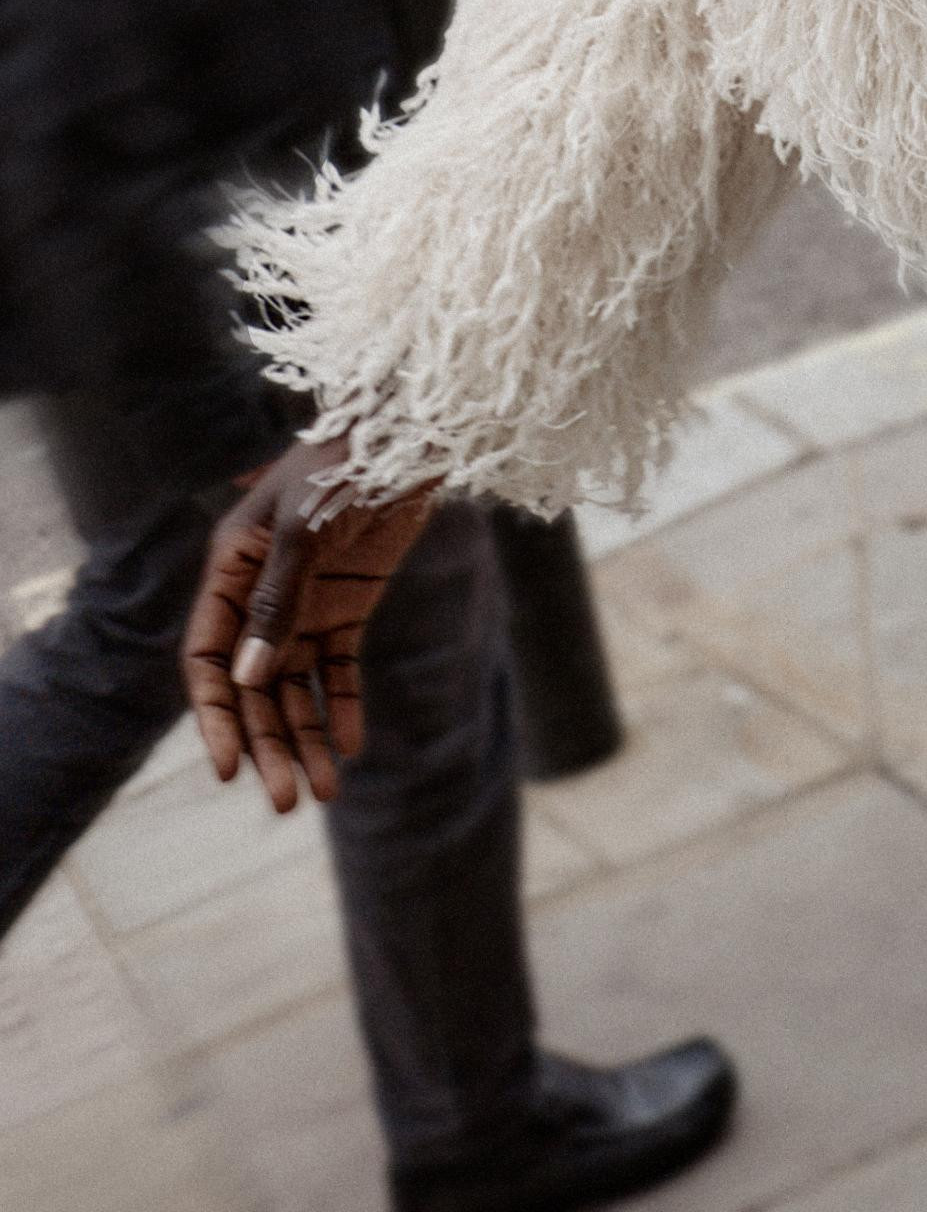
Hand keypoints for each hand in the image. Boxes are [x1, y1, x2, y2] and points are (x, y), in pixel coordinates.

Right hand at [180, 435, 435, 811]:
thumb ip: (279, 602)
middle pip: (254, 687)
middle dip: (268, 744)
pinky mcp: (348, 606)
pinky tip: (352, 748)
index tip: (229, 769)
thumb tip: (249, 679)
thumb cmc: (344, 462)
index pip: (209, 658)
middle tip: (285, 803)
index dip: (216, 715)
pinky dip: (344, 706)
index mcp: (230, 570)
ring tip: (325, 793)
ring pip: (295, 687)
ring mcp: (305, 603)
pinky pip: (339, 668)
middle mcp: (259, 595)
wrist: (408, 432)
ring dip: (306, 738)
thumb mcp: (304, 529)